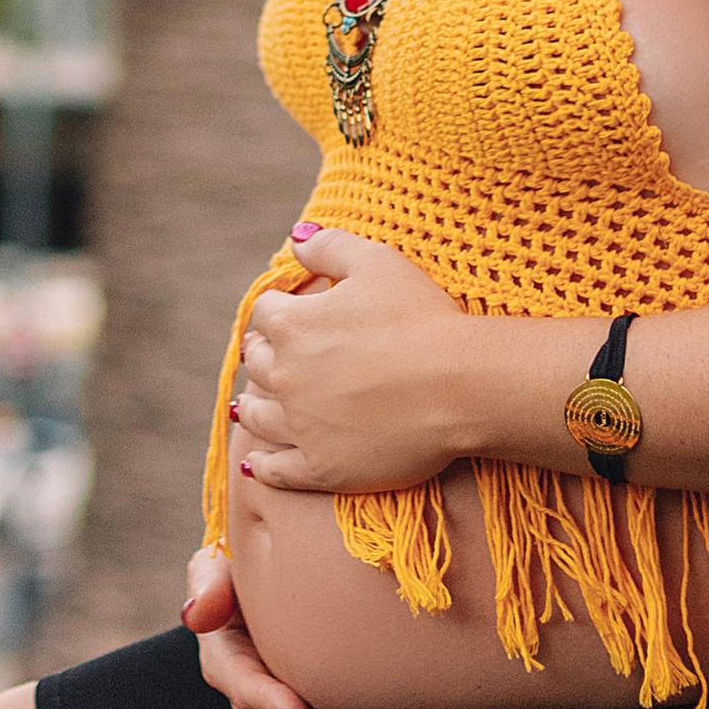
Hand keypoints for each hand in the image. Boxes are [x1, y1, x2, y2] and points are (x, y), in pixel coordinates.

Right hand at [181, 542, 314, 708]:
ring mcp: (276, 689)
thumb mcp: (215, 565)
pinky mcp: (304, 687)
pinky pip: (318, 707)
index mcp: (222, 655)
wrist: (269, 560)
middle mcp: (247, 683)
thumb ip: (208, 584)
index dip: (265, 699)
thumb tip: (194, 613)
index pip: (239, 683)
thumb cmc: (236, 561)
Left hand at [229, 223, 474, 492]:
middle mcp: (285, 376)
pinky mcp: (321, 468)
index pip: (265, 312)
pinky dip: (263, 467)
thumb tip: (296, 237)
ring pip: (259, 416)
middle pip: (255, 362)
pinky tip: (256, 464)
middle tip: (266, 357)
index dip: (277, 309)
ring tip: (248, 406)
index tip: (286, 315)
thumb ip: (329, 245)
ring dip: (252, 407)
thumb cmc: (422, 317)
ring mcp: (301, 427)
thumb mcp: (377, 261)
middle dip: (261, 355)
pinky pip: (278, 471)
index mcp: (291, 324)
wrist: (460, 385)